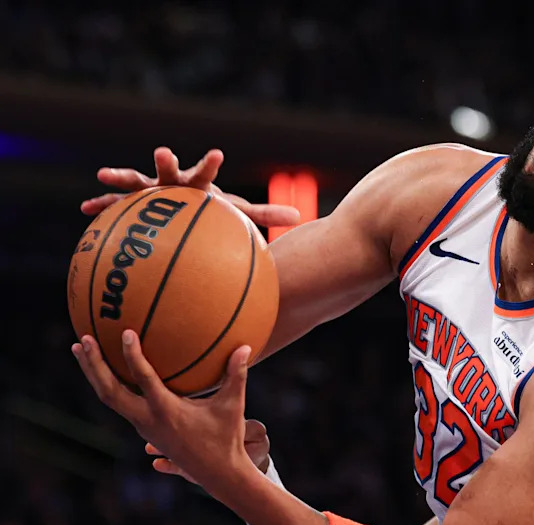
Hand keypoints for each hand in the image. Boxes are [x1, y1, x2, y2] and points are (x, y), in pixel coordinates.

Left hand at [71, 330, 255, 494]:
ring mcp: (142, 426)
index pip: (143, 380)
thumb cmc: (227, 438)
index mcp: (167, 412)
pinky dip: (108, 383)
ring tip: (82, 349)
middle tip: (83, 341)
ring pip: (109, 398)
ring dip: (94, 374)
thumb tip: (246, 347)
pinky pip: (119, 403)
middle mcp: (147, 420)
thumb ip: (237, 375)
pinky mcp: (144, 428)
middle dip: (93, 366)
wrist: (217, 474)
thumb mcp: (232, 405)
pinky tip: (107, 369)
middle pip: (109, 392)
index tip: (125, 333)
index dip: (132, 356)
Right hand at [80, 146, 299, 227]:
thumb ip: (263, 213)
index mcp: (199, 184)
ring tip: (104, 174)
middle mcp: (173, 182)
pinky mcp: (132, 202)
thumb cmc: (213, 210)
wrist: (186, 207)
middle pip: (169, 170)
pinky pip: (114, 206)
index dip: (211, 162)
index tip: (217, 153)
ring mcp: (150, 190)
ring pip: (135, 181)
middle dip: (165, 160)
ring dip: (122, 177)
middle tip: (162, 151)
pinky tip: (86, 210)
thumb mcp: (237, 212)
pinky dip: (102, 206)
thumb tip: (300, 217)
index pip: (207, 171)